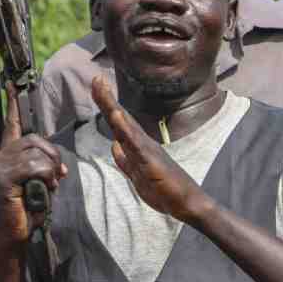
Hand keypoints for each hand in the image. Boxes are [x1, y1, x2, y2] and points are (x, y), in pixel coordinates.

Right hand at [0, 84, 66, 246]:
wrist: (14, 236)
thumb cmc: (27, 210)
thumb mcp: (40, 183)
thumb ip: (46, 167)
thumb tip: (59, 164)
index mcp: (8, 155)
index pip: (12, 124)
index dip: (13, 103)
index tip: (12, 82)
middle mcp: (0, 156)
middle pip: (34, 138)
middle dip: (53, 155)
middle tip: (58, 175)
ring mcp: (0, 166)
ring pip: (36, 152)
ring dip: (50, 169)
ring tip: (50, 185)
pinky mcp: (3, 177)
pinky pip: (34, 165)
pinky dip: (45, 176)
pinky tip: (44, 188)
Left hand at [91, 76, 212, 223]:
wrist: (187, 203)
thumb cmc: (165, 189)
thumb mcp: (138, 175)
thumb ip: (126, 160)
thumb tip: (115, 145)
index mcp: (137, 147)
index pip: (118, 124)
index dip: (107, 106)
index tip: (96, 87)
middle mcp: (142, 144)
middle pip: (120, 118)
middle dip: (107, 99)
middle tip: (96, 78)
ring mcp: (147, 151)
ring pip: (126, 125)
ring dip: (113, 107)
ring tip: (102, 89)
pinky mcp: (151, 161)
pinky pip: (135, 143)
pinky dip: (125, 128)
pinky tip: (116, 116)